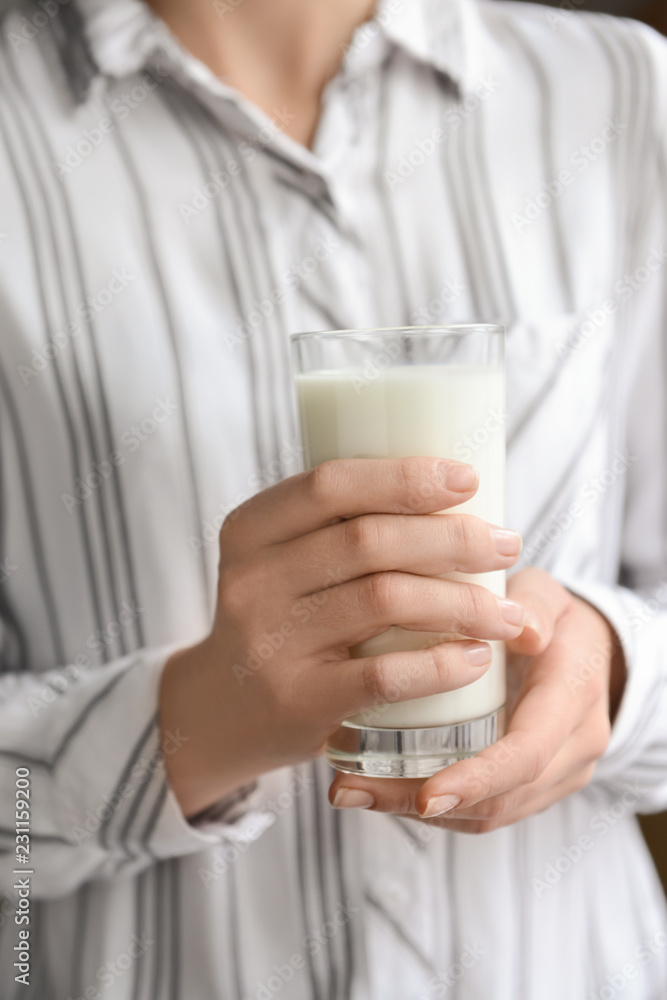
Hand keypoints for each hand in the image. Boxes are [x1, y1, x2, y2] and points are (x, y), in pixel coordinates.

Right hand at [158, 457, 525, 815]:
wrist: (221, 712)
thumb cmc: (280, 620)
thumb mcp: (282, 563)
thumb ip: (338, 529)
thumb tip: (455, 495)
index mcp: (252, 530)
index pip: (331, 485)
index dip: (405, 476)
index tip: (470, 480)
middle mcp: (253, 581)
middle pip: (369, 541)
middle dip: (454, 539)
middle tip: (507, 546)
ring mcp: (272, 642)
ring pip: (384, 600)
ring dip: (463, 602)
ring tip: (508, 612)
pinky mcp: (298, 700)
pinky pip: (383, 675)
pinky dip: (442, 664)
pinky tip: (478, 658)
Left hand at [329, 568, 626, 830]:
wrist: (587, 651)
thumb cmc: (553, 617)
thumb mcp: (546, 595)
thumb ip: (534, 605)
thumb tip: (524, 632)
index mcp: (574, 697)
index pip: (527, 754)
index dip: (478, 779)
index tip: (425, 795)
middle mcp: (574, 747)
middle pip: (502, 799)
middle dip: (427, 804)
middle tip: (355, 792)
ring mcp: (558, 774)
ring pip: (490, 814)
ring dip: (418, 811)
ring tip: (352, 791)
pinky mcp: (534, 788)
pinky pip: (485, 810)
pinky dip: (434, 807)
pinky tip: (380, 791)